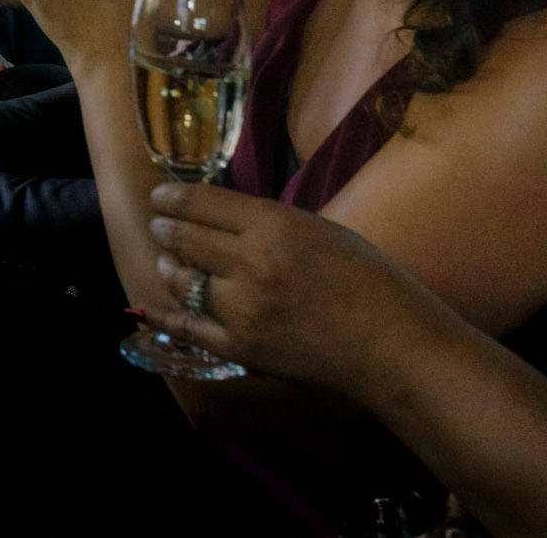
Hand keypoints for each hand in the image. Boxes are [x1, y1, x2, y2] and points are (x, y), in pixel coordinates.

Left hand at [145, 181, 448, 395]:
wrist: (396, 347)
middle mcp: (250, 263)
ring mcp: (242, 309)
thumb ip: (269, 224)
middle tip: (160, 227)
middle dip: (166, 230)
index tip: (160, 197)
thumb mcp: (321, 231)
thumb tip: (223, 219)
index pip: (201, 203)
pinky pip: (187, 328)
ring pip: (181, 280)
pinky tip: (149, 306)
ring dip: (168, 267)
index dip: (173, 198)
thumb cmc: (372, 282)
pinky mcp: (241, 349)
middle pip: (184, 239)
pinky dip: (165, 315)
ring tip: (166, 261)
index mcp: (274, 226)